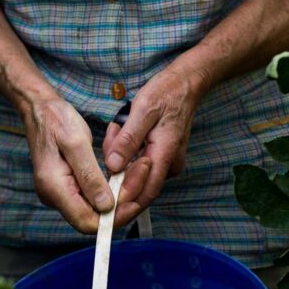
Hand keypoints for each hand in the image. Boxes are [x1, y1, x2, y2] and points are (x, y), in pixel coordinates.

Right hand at [24, 98, 151, 232]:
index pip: (87, 222)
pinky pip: (93, 194)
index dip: (113, 217)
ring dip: (120, 190)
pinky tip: (122, 167)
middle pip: (95, 217)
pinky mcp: (68, 187)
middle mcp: (55, 197)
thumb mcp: (76, 142)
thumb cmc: (55, 120)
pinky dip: (111, 183)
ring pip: (97, 206)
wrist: (40, 110)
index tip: (135, 197)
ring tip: (137, 166)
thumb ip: (90, 176)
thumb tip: (107, 206)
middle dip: (123, 201)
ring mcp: (61, 194)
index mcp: (54, 188)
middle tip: (141, 173)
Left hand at [103, 65, 206, 220]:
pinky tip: (121, 131)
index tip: (103, 204)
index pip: (145, 192)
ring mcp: (166, 162)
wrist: (185, 84)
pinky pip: (137, 164)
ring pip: (134, 173)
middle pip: (136, 186)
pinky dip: (124, 152)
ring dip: (119, 158)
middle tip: (112, 136)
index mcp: (165, 154)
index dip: (124, 204)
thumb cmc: (166, 93)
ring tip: (117, 128)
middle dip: (115, 172)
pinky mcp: (160, 157)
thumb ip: (128, 140)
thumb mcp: (143, 110)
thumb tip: (113, 167)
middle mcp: (168, 164)